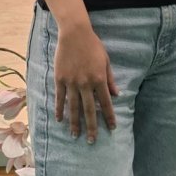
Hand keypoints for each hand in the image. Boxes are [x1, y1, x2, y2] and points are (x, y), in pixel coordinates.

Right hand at [53, 23, 118, 143]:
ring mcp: (71, 82)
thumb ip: (110, 79)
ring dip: (75, 123)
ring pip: (73, 107)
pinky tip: (60, 120)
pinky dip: (60, 110)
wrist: (75, 34)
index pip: (105, 102)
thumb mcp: (106, 61)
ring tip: (75, 136)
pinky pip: (60, 98)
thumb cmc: (93, 46)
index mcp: (99, 79)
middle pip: (89, 109)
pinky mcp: (60, 79)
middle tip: (92, 141)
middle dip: (92, 126)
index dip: (109, 116)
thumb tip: (116, 95)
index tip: (112, 128)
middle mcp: (85, 83)